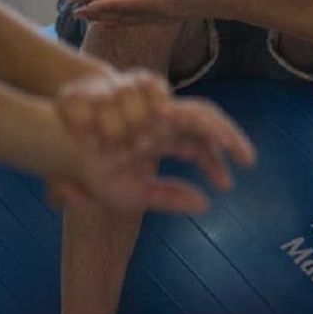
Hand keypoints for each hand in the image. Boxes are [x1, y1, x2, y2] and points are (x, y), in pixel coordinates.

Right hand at [49, 74, 256, 214]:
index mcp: (160, 139)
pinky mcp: (159, 109)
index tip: (227, 185)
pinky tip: (223, 143)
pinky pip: (192, 113)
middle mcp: (164, 123)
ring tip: (243, 155)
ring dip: (226, 133)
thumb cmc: (92, 169)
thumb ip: (168, 196)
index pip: (197, 147)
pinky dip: (210, 127)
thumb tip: (205, 204)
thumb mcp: (135, 191)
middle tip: (249, 162)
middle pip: (205, 126)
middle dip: (230, 141)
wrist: (62, 148)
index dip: (214, 163)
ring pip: (204, 114)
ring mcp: (161, 113)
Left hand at [69, 0, 237, 27]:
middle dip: (96, 8)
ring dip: (103, 15)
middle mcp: (158, 14)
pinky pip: (135, 19)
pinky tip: (108, 23)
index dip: (106, 6)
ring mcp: (161, 16)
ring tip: (81, 14)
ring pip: (125, 17)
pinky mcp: (165, 14)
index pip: (129, 6)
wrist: (233, 3)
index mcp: (163, 6)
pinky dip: (118, 20)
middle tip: (71, 5)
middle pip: (121, 12)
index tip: (84, 6)